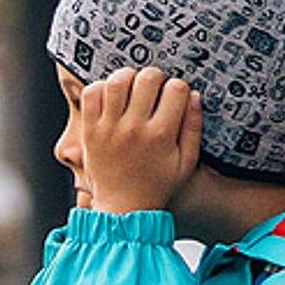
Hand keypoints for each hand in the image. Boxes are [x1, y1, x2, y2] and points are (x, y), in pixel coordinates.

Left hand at [79, 67, 201, 214]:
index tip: (174, 96)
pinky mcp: (90, 130)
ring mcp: (109, 128)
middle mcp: (134, 128)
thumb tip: (194, 96)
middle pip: (147, 78)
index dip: (178, 88)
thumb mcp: (185, 163)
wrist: (123, 208)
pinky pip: (91, 94)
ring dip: (127, 76)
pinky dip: (101, 88)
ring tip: (132, 86)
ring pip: (117, 81)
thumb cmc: (156, 186)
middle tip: (154, 88)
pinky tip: (111, 97)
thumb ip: (193, 128)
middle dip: (155, 77)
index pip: (176, 89)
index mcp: (161, 135)